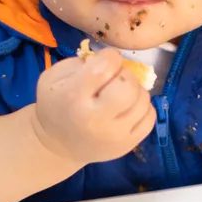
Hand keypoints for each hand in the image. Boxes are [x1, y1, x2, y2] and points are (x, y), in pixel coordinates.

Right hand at [33, 48, 155, 166]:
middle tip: (113, 79)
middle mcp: (97, 118)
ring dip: (135, 89)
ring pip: (143, 99)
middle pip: (129, 85)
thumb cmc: (55, 105)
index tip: (104, 62)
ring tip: (120, 93)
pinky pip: (149, 117)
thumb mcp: (52, 78)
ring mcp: (115, 135)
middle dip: (124, 74)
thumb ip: (79, 62)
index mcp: (75, 97)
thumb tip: (109, 59)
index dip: (110, 57)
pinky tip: (128, 106)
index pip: (107, 65)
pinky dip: (142, 106)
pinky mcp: (129, 144)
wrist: (57, 145)